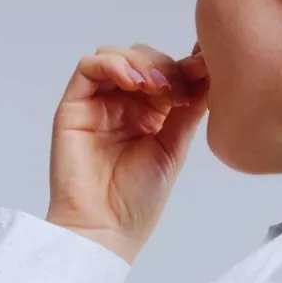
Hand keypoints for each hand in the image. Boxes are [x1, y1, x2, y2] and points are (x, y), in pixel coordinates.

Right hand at [45, 44, 208, 262]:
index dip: (184, 66)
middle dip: (164, 65)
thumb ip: (189, 107)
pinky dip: (112, 64)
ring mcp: (96, 104)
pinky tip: (133, 82)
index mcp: (147, 114)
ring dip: (139, 62)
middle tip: (175, 90)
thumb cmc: (137, 199)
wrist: (106, 228)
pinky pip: (88, 67)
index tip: (203, 72)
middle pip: (141, 57)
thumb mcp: (175, 145)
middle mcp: (121, 104)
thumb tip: (209, 70)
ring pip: (115, 55)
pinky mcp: (73, 106)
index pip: (165, 71)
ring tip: (155, 88)